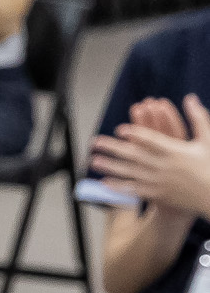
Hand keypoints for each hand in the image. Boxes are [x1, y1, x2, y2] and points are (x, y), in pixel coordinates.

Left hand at [91, 95, 209, 217]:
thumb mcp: (207, 141)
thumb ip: (198, 118)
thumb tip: (190, 97)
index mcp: (176, 151)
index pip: (151, 140)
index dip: (135, 133)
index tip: (120, 129)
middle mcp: (164, 166)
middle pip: (134, 155)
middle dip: (113, 148)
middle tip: (95, 142)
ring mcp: (159, 182)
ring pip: (130, 172)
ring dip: (110, 166)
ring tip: (93, 160)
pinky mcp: (158, 194)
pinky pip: (134, 189)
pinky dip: (118, 186)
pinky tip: (104, 181)